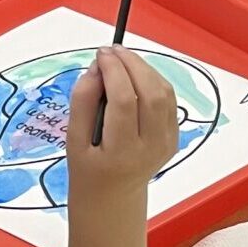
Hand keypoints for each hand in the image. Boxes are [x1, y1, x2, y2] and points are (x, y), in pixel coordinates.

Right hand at [65, 48, 181, 201]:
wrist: (113, 196)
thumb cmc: (88, 167)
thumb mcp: (73, 138)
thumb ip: (82, 101)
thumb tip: (98, 67)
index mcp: (121, 152)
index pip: (123, 102)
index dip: (114, 71)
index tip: (101, 53)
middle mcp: (151, 148)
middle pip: (151, 94)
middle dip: (132, 64)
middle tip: (112, 51)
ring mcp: (167, 143)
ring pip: (165, 94)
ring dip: (145, 69)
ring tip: (122, 60)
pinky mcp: (174, 137)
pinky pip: (169, 100)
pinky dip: (154, 81)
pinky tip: (135, 76)